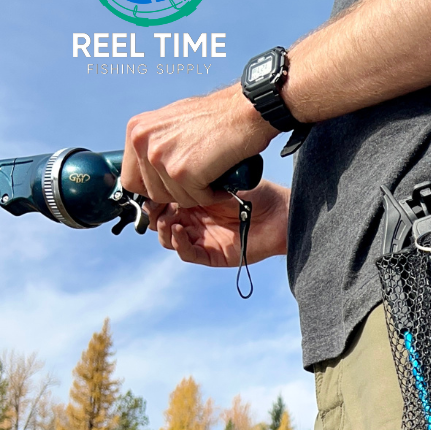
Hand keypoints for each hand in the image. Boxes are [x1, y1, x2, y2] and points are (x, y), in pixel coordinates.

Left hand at [122, 85, 276, 207]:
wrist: (243, 111)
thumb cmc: (215, 117)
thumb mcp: (171, 124)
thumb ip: (155, 145)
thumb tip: (149, 171)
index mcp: (137, 130)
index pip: (130, 179)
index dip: (154, 187)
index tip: (172, 185)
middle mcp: (143, 142)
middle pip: (152, 193)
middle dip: (177, 192)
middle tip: (198, 180)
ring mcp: (160, 157)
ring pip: (175, 199)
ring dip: (198, 194)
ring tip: (213, 177)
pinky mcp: (182, 172)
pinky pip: (196, 199)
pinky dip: (213, 195)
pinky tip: (222, 179)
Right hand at [148, 180, 289, 266]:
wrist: (279, 213)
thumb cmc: (255, 193)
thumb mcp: (220, 180)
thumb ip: (195, 180)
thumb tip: (166, 174)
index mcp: (194, 199)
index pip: (163, 201)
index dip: (154, 196)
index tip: (151, 188)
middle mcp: (195, 219)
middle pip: (160, 220)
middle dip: (154, 213)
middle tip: (156, 205)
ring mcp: (202, 237)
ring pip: (169, 239)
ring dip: (163, 229)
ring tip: (168, 218)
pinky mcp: (212, 254)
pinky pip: (188, 253)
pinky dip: (179, 243)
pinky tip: (177, 229)